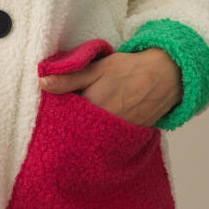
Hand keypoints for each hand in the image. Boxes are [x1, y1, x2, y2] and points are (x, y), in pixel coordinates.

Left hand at [39, 47, 182, 127]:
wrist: (166, 76)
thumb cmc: (129, 69)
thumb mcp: (96, 68)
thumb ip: (69, 78)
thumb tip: (42, 83)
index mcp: (92, 106)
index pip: (63, 117)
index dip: (56, 113)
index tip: (51, 109)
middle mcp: (104, 126)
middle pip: (76, 131)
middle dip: (68, 126)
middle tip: (66, 116)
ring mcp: (118, 134)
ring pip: (91, 137)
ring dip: (84, 132)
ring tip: (81, 123)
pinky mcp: (129, 137)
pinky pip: (108, 141)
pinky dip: (101, 136)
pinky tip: (97, 129)